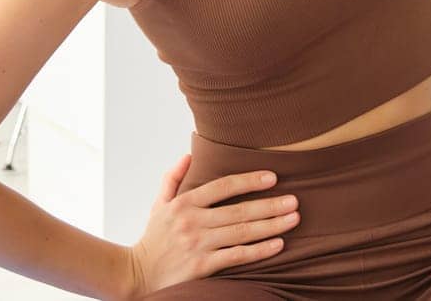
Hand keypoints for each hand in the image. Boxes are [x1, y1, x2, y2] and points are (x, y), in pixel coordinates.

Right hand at [122, 154, 297, 298]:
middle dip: (270, 205)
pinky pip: (237, 256)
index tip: (272, 177)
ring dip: (271, 225)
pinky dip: (259, 250)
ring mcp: (198, 245)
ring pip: (242, 232)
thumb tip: (188, 155)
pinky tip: (278, 244)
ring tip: (293, 218)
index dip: (249, 181)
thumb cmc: (153, 240)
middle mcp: (193, 222)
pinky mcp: (202, 267)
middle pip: (239, 210)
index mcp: (184, 203)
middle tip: (294, 200)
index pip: (223, 187)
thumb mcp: (158, 205)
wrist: (136, 274)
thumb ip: (173, 179)